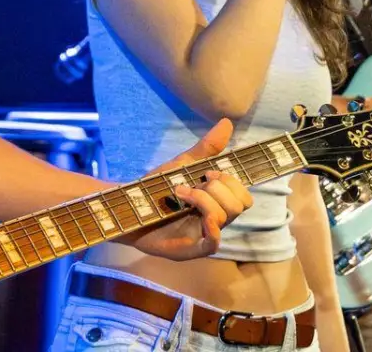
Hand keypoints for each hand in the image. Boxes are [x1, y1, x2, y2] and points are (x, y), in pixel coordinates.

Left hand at [124, 118, 254, 260]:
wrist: (127, 207)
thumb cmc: (156, 188)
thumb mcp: (183, 165)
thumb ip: (206, 148)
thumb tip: (227, 122)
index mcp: (216, 204)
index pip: (243, 196)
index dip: (232, 182)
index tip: (209, 173)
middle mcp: (215, 221)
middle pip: (239, 205)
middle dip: (218, 188)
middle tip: (195, 183)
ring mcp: (204, 236)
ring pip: (225, 217)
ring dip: (203, 199)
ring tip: (179, 192)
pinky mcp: (191, 249)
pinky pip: (214, 243)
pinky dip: (210, 225)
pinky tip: (191, 211)